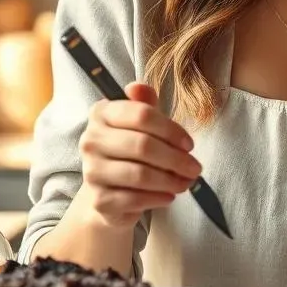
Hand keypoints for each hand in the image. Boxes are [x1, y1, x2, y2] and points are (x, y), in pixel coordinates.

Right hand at [78, 82, 201, 227]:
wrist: (110, 193)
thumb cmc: (131, 151)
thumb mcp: (142, 124)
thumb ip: (145, 104)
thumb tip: (138, 86)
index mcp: (102, 113)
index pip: (142, 114)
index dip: (171, 130)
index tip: (189, 144)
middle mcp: (91, 140)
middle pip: (143, 146)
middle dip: (176, 159)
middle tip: (195, 168)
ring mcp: (92, 171)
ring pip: (140, 175)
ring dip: (170, 180)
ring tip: (186, 183)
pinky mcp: (99, 200)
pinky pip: (134, 199)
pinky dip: (158, 198)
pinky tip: (169, 196)